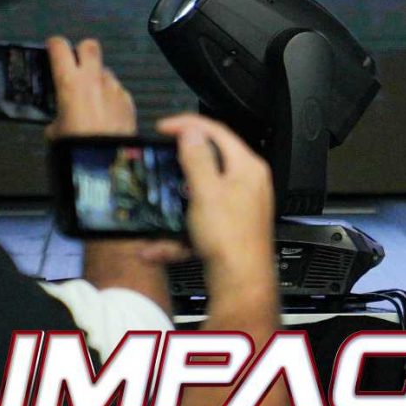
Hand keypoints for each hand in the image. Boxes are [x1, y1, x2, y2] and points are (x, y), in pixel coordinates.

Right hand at [46, 35, 138, 140]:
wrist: (106, 154)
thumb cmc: (77, 141)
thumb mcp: (55, 130)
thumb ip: (57, 116)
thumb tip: (59, 120)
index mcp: (70, 82)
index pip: (61, 48)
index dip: (55, 44)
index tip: (53, 46)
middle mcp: (94, 78)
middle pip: (89, 46)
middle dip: (81, 51)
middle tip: (75, 63)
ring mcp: (114, 86)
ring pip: (105, 70)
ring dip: (97, 78)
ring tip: (90, 98)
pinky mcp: (128, 97)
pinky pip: (116, 89)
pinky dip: (110, 95)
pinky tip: (106, 111)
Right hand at [155, 113, 280, 306]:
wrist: (240, 280)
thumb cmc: (230, 238)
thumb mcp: (206, 192)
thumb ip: (197, 159)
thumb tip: (192, 131)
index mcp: (247, 167)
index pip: (218, 132)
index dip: (189, 125)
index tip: (165, 127)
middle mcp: (247, 183)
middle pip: (210, 162)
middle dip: (181, 165)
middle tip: (162, 160)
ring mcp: (239, 206)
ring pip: (199, 195)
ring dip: (175, 203)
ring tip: (159, 205)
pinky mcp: (229, 227)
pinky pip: (198, 222)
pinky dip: (177, 233)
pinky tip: (157, 247)